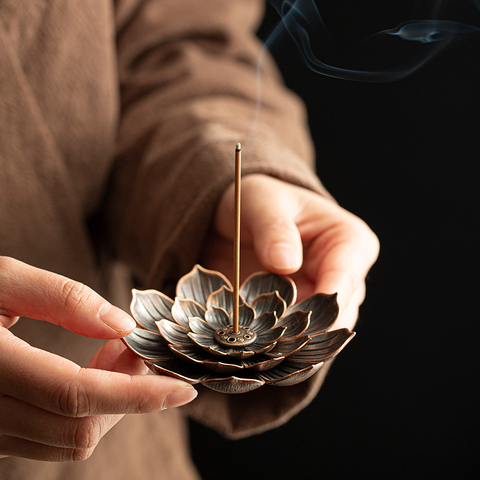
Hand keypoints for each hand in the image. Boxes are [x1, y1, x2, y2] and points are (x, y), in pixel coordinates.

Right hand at [0, 257, 196, 461]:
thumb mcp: (1, 279)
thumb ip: (62, 298)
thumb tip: (123, 325)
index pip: (76, 397)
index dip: (136, 396)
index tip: (181, 388)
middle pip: (79, 428)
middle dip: (127, 394)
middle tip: (133, 347)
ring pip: (69, 440)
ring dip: (109, 402)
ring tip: (112, 353)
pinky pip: (52, 438)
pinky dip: (86, 410)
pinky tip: (90, 372)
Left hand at [201, 174, 378, 330]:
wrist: (241, 219)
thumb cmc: (262, 202)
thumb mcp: (262, 202)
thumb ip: (274, 229)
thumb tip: (286, 263)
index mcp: (350, 242)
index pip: (345, 280)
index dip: (321, 305)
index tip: (293, 320)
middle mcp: (344, 276)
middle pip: (337, 316)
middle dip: (304, 330)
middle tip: (268, 336)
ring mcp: (323, 300)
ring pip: (319, 335)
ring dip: (289, 341)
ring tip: (258, 340)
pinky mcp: (301, 316)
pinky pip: (296, 339)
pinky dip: (277, 344)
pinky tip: (254, 343)